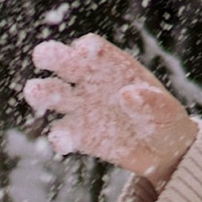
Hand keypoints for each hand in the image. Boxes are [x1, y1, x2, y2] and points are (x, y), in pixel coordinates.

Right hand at [23, 36, 196, 201]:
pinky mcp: (80, 137)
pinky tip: (64, 141)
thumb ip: (152, 103)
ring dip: (41, 92)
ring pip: (54, 95)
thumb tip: (128, 95)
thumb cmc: (167, 122)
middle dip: (52, 56)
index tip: (86, 51)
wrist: (163, 153)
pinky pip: (63, 134)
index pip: (94, 50)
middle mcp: (92, 83)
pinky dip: (60, 137)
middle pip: (66, 64)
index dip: (88, 48)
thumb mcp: (167, 112)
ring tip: (34, 92)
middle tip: (41, 56)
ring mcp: (83, 109)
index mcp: (114, 67)